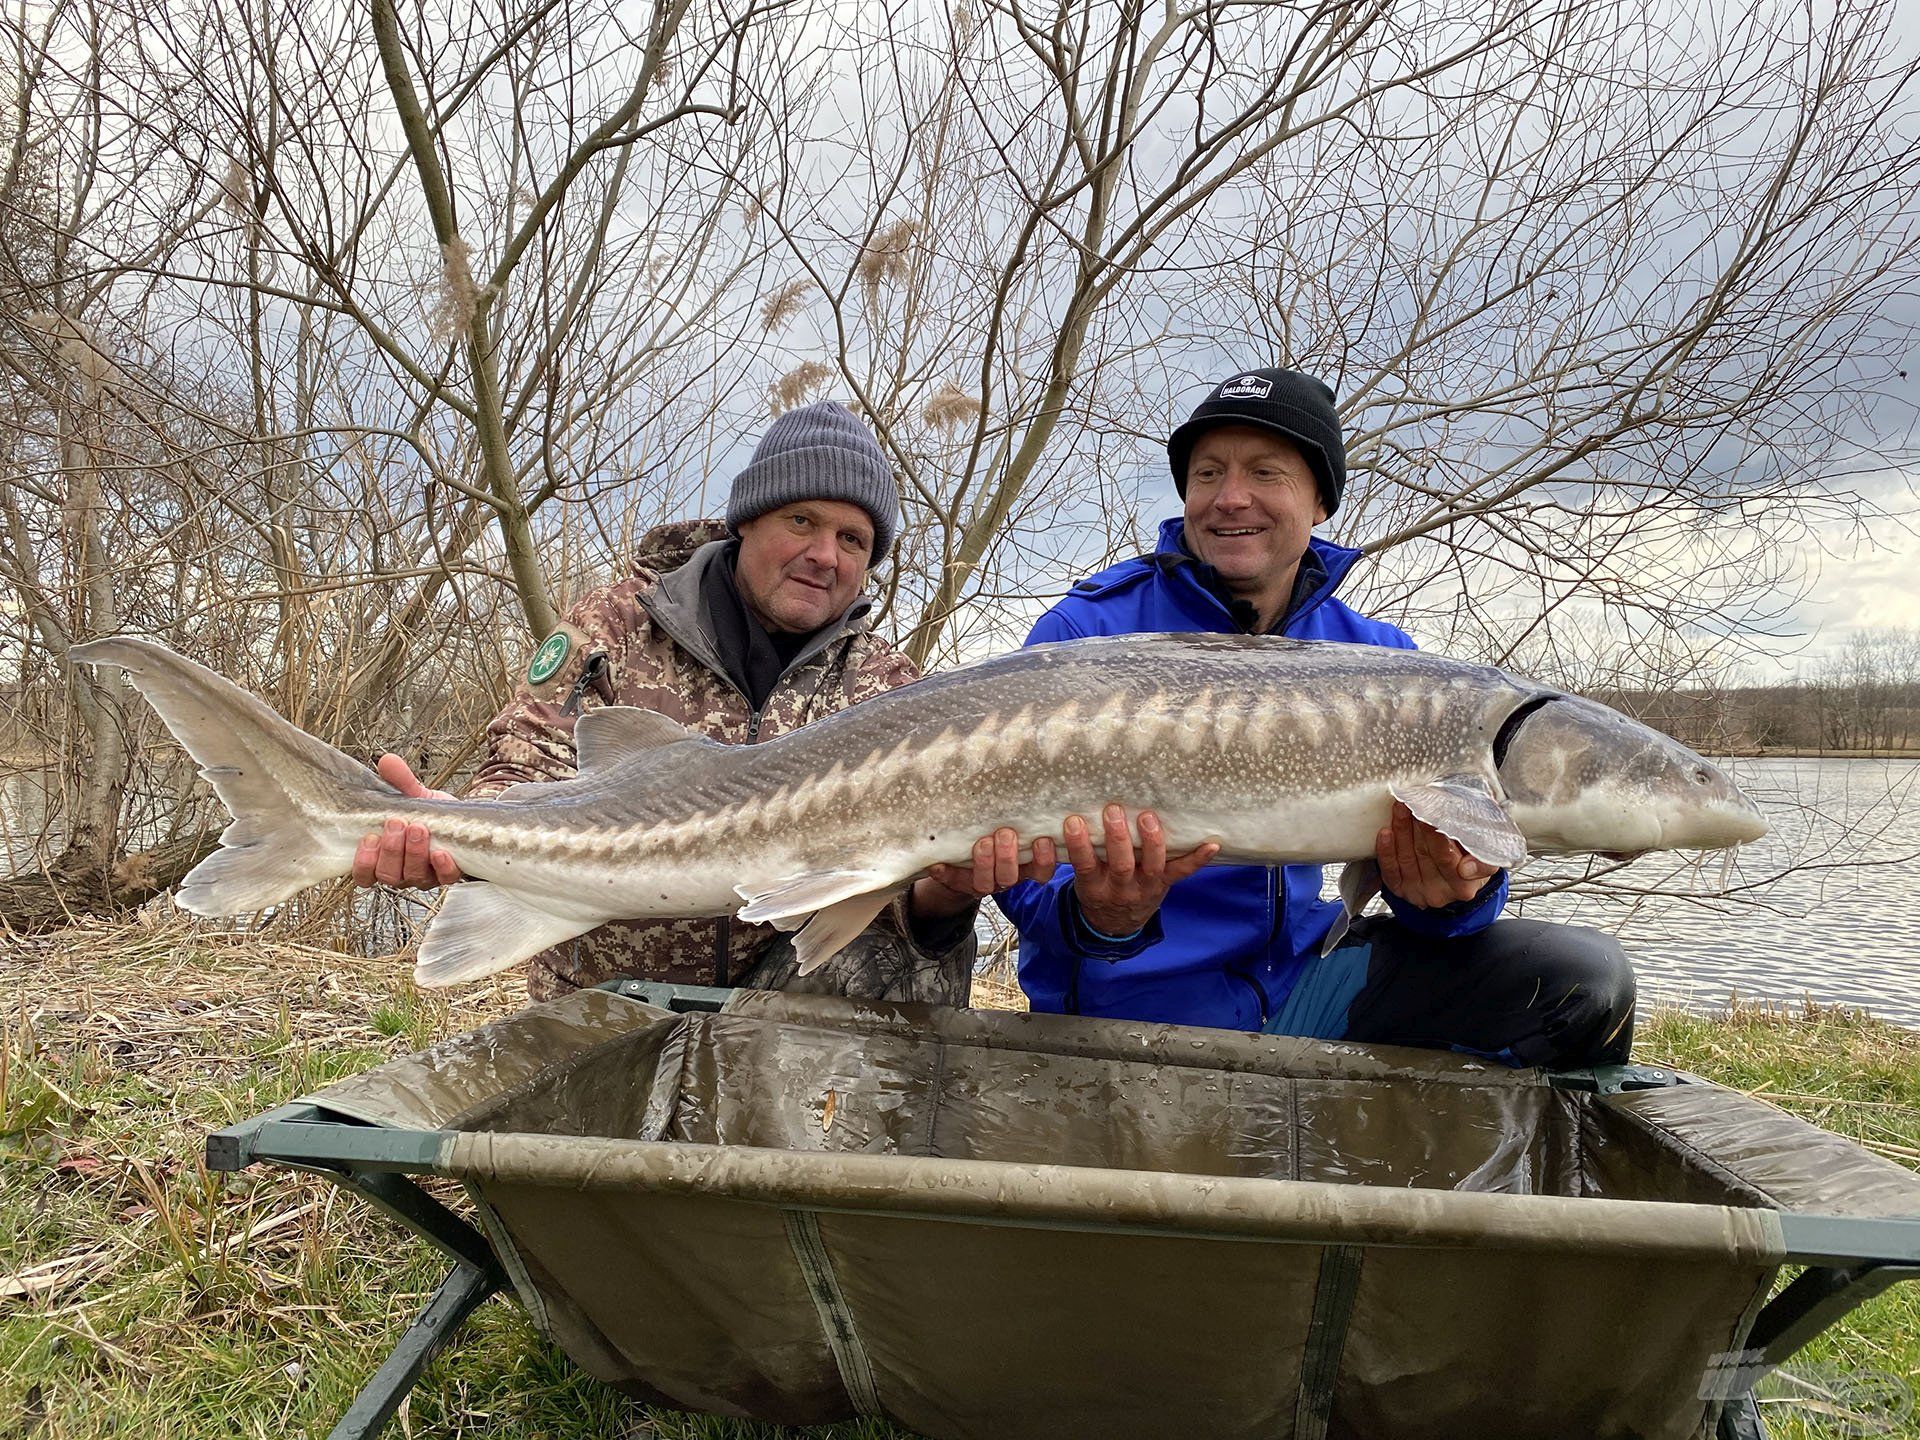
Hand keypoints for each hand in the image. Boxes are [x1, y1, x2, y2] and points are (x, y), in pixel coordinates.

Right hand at [350, 754, 463, 889]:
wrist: (462, 818)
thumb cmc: (427, 813)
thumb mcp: (412, 796)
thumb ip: (399, 782)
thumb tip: (387, 760)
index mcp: (382, 858)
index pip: (363, 874)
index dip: (363, 862)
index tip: (369, 838)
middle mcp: (401, 872)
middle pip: (388, 875)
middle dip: (391, 850)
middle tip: (397, 823)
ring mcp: (424, 876)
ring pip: (413, 876)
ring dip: (414, 852)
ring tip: (418, 828)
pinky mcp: (448, 874)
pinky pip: (444, 878)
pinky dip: (442, 867)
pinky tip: (441, 852)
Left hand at [913, 828, 1059, 917]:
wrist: (969, 858)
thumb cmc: (1001, 831)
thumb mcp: (1019, 825)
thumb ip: (1027, 816)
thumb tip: (1036, 786)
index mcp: (1025, 866)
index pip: (1042, 871)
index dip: (1044, 859)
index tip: (1043, 840)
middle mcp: (1005, 877)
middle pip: (1011, 876)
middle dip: (1008, 857)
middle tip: (1005, 834)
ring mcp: (982, 882)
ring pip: (985, 883)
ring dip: (984, 863)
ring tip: (982, 842)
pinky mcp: (958, 882)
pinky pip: (951, 880)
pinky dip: (945, 873)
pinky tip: (938, 864)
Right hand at [1066, 805, 1217, 937]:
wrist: (1115, 925)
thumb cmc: (1095, 889)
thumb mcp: (1080, 879)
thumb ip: (1078, 853)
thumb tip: (1064, 811)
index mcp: (1094, 887)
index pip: (1085, 865)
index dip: (1080, 845)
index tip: (1073, 821)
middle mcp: (1121, 889)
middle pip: (1120, 864)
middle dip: (1117, 837)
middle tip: (1113, 811)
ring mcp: (1146, 887)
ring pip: (1151, 865)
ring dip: (1152, 841)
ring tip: (1147, 817)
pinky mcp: (1165, 884)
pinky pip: (1183, 872)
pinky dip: (1198, 858)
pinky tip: (1212, 844)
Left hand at [1376, 801, 1495, 908]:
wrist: (1459, 880)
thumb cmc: (1472, 861)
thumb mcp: (1488, 861)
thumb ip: (1484, 862)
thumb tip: (1468, 868)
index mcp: (1462, 886)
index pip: (1445, 857)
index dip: (1435, 835)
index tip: (1429, 813)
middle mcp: (1438, 892)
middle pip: (1422, 854)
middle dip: (1415, 825)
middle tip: (1411, 801)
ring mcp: (1417, 891)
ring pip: (1404, 858)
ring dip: (1400, 829)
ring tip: (1400, 808)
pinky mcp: (1400, 889)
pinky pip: (1389, 870)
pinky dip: (1385, 850)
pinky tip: (1385, 833)